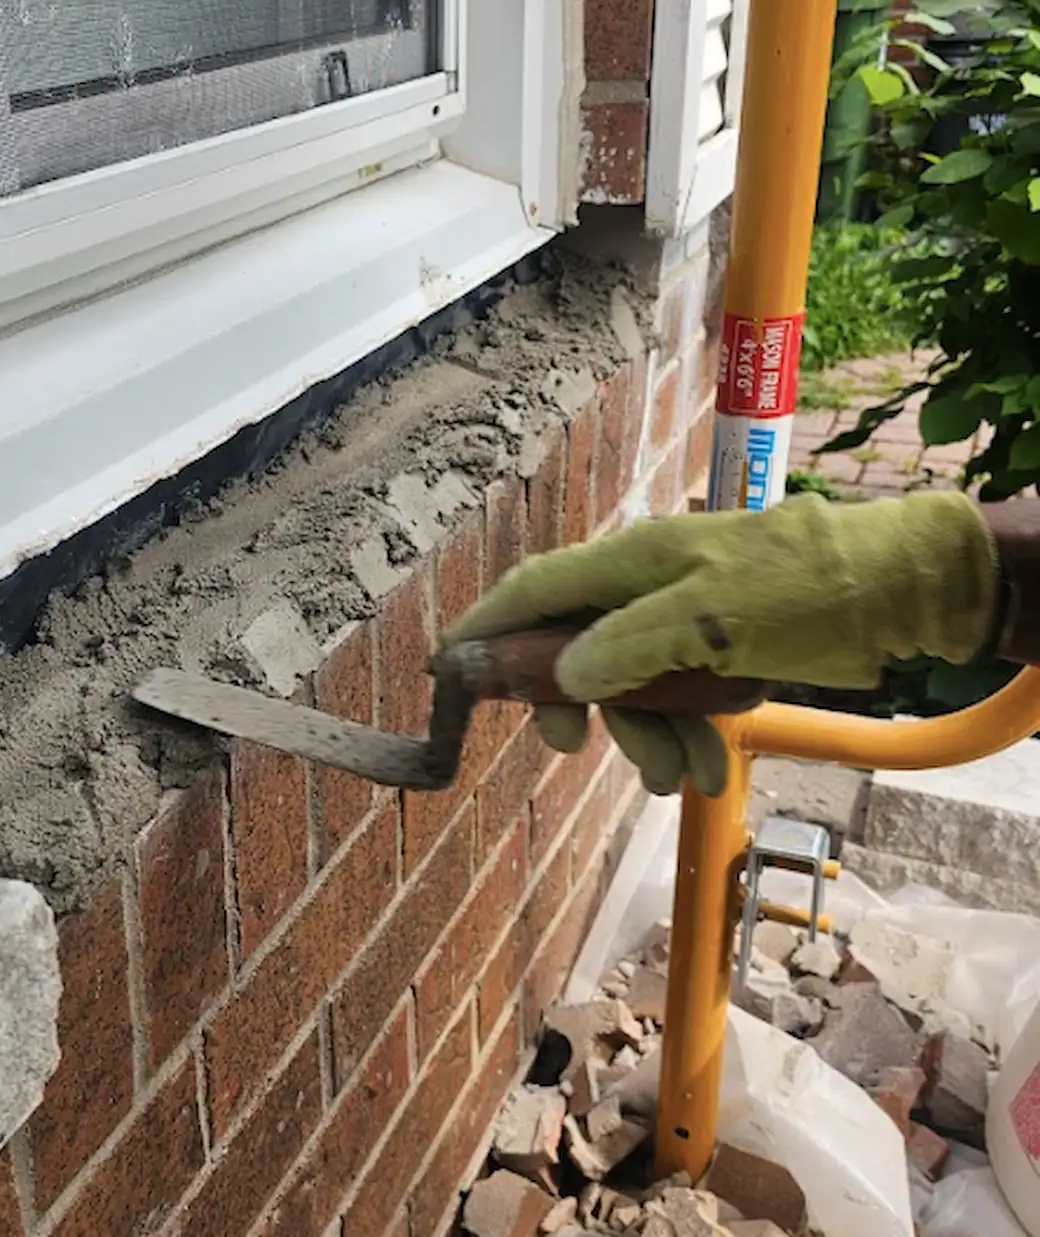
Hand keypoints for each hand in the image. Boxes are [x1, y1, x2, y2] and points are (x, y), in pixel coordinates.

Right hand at [443, 492, 1000, 796]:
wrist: (896, 589)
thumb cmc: (801, 586)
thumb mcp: (710, 617)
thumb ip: (629, 644)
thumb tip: (564, 677)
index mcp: (628, 564)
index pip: (532, 591)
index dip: (485, 628)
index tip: (447, 671)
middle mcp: (641, 590)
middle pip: (573, 650)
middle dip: (573, 705)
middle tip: (571, 747)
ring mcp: (679, 622)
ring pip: (628, 687)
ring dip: (645, 737)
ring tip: (680, 776)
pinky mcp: (714, 652)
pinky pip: (676, 701)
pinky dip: (685, 737)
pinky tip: (708, 770)